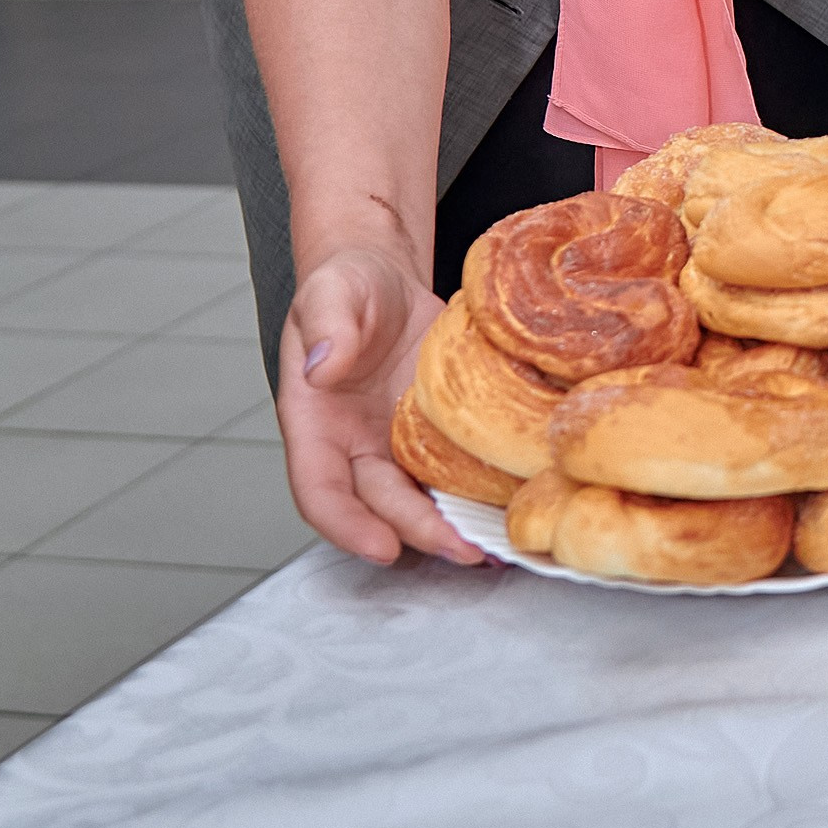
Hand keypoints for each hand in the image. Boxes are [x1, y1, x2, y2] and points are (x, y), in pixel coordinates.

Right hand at [277, 246, 484, 567]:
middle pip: (381, 505)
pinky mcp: (438, 435)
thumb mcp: (331, 293)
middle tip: (462, 549)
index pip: (320, 490)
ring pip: (422, 498)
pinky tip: (513, 501)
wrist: (387, 278)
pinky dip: (480, 491)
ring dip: (454, 525)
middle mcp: (355, 446)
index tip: (382, 546)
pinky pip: (456, 470)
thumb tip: (321, 366)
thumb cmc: (348, 286)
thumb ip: (325, 326)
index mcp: (315, 424)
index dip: (347, 525)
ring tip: (494, 542)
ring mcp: (398, 445)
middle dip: (419, 533)